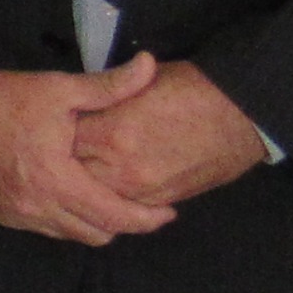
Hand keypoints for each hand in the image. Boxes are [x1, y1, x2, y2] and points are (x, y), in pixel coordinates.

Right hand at [0, 57, 174, 245]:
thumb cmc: (4, 98)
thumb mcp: (59, 88)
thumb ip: (110, 85)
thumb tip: (151, 64)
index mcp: (57, 179)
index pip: (114, 216)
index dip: (147, 219)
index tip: (170, 211)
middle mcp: (38, 206)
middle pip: (97, 235)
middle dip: (125, 224)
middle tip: (142, 204)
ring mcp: (18, 215)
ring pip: (72, 236)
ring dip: (95, 223)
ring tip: (110, 200)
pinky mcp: (3, 214)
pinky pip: (47, 229)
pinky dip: (67, 220)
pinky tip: (74, 196)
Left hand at [71, 58, 271, 207]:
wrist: (241, 114)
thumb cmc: (191, 88)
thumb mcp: (138, 83)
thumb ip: (106, 97)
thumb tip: (81, 103)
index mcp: (111, 133)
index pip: (63, 141)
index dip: (55, 133)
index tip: (51, 126)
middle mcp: (120, 168)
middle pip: (73, 175)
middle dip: (64, 164)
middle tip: (58, 153)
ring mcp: (141, 190)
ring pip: (95, 198)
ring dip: (86, 184)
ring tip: (79, 169)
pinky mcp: (160, 201)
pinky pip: (123, 209)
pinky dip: (111, 198)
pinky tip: (106, 185)